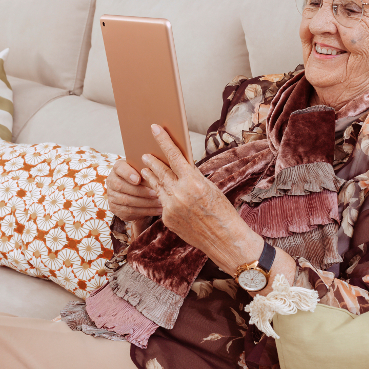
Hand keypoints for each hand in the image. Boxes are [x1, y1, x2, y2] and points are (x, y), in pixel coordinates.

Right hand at [106, 159, 162, 223]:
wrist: (135, 193)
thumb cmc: (142, 178)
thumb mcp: (143, 171)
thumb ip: (147, 169)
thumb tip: (158, 168)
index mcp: (118, 168)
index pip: (119, 168)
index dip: (128, 173)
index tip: (139, 179)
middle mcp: (111, 181)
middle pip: (122, 186)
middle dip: (141, 191)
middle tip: (156, 193)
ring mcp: (111, 196)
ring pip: (127, 201)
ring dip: (146, 203)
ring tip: (160, 203)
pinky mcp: (115, 209)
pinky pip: (130, 211)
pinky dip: (146, 211)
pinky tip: (157, 210)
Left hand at [140, 125, 265, 274]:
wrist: (224, 239)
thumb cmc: (222, 211)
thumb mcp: (210, 188)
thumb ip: (192, 177)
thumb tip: (179, 167)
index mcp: (193, 182)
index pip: (174, 156)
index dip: (163, 141)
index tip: (155, 129)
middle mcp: (180, 194)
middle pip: (160, 171)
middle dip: (152, 161)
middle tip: (144, 153)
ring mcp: (171, 207)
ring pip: (157, 186)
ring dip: (151, 176)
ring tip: (146, 169)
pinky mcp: (167, 219)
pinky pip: (162, 203)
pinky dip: (161, 195)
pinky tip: (158, 191)